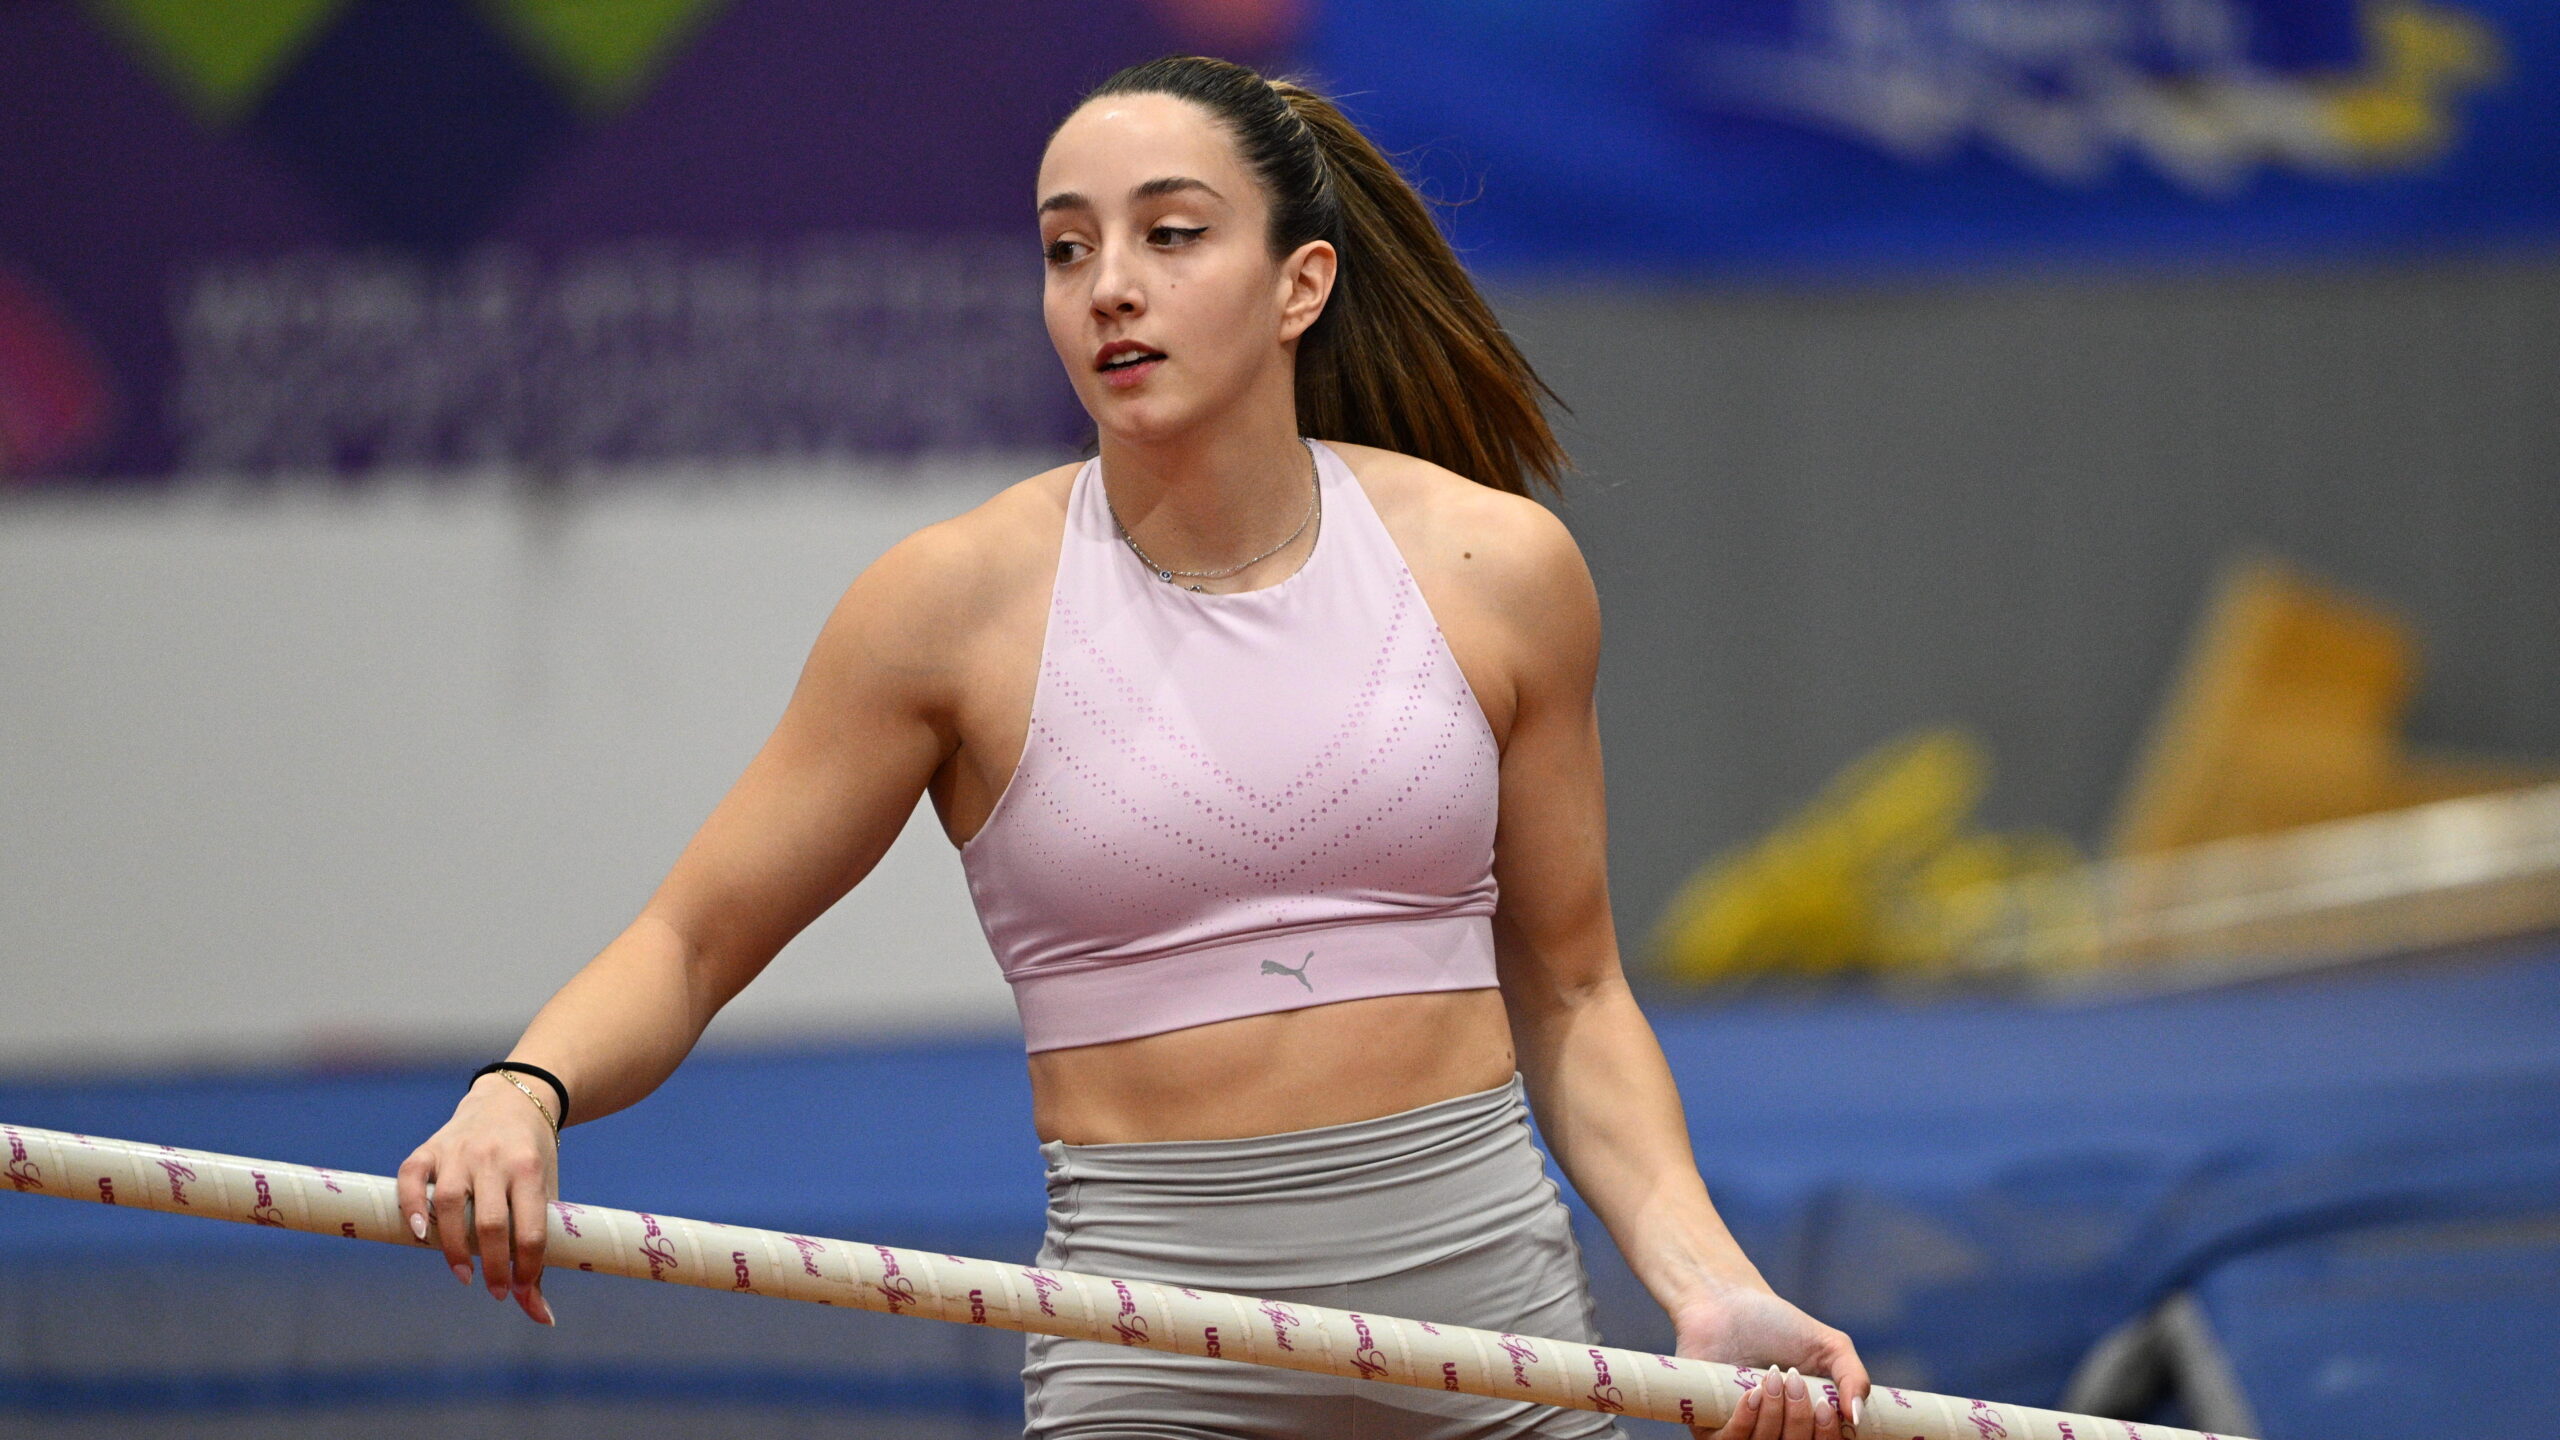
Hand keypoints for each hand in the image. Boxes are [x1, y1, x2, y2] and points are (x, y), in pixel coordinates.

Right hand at [396, 1073, 560, 1325]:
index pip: (528, 1227)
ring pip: (450, 1204)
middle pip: (490, 1222)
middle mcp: (493, 1158)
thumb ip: (540, 1251)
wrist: (513, 1099)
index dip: (526, 1265)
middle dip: (493, 1264)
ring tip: (464, 1275)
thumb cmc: (533, 1159)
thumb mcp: (546, 1192)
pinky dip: (412, 1207)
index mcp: (529, 1168)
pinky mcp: (429, 1148)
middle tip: (495, 1291)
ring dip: (453, 1247)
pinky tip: (420, 1236)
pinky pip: (412, 1178)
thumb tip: (543, 1317)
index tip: (520, 1290)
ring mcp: (458, 1151)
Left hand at [1675, 1282, 1868, 1439]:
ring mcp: (1741, 1433)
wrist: (1728, 1301)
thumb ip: (1855, 1379)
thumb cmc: (1780, 1325)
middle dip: (1799, 1420)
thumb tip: (1856, 1418)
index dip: (1827, 1437)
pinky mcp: (1706, 1425)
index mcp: (1805, 1425)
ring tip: (1770, 1378)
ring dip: (1773, 1417)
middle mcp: (1775, 1434)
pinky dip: (1744, 1422)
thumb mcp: (1830, 1346)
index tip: (1826, 1406)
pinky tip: (1751, 1393)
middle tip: (1792, 1380)